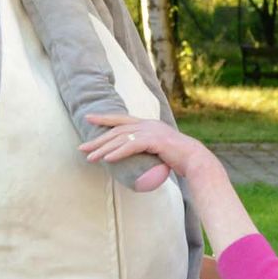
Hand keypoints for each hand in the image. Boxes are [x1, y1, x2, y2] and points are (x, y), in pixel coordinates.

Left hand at [80, 114, 214, 190]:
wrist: (196, 160)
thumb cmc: (179, 158)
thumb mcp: (159, 150)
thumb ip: (146, 148)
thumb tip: (134, 155)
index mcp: (149, 124)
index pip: (122, 119)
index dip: (104, 118)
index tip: (88, 118)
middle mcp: (148, 124)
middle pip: (117, 130)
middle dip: (98, 139)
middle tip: (81, 147)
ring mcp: (152, 131)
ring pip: (121, 139)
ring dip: (103, 149)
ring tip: (90, 157)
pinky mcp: (155, 141)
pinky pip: (131, 146)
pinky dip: (118, 152)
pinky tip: (107, 159)